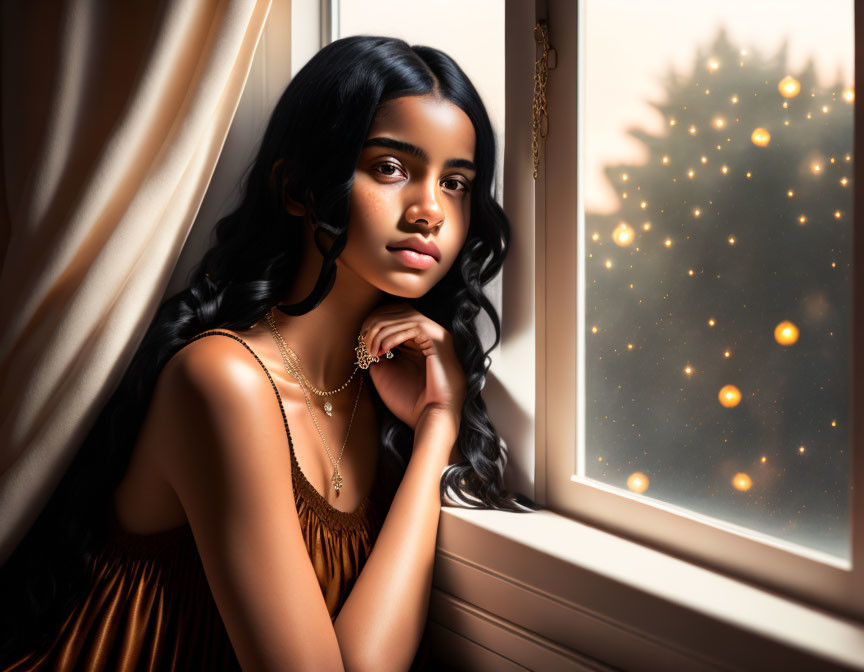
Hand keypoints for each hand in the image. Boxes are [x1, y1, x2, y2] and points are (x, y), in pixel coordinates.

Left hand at [359, 303, 466, 431]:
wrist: (429, 417)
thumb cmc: (409, 399)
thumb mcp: (384, 371)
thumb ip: (376, 351)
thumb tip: (364, 337)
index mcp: (417, 339)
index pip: (394, 315)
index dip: (374, 322)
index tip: (360, 342)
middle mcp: (429, 333)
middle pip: (398, 310)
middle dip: (375, 324)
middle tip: (362, 344)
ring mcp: (436, 334)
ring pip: (404, 316)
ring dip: (382, 331)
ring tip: (371, 352)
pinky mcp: (439, 340)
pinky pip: (413, 326)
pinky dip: (394, 336)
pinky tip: (383, 350)